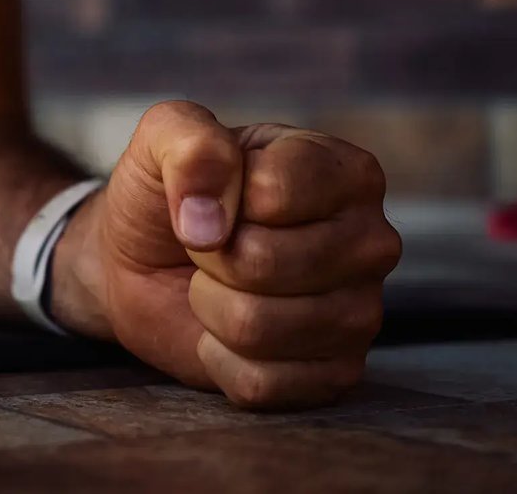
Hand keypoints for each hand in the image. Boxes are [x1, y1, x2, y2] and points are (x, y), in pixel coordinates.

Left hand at [61, 101, 400, 408]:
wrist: (145, 260)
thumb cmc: (171, 191)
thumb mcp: (165, 134)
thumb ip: (188, 141)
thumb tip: (207, 219)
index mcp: (348, 172)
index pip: (274, 193)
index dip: (219, 197)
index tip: (213, 195)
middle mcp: (371, 242)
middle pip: (265, 263)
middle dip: (211, 257)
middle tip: (211, 247)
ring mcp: (361, 313)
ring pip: (258, 327)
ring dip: (211, 307)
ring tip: (217, 285)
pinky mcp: (336, 374)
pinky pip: (260, 382)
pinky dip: (219, 359)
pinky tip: (225, 331)